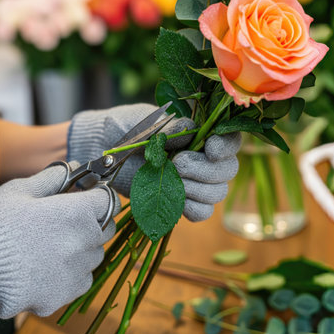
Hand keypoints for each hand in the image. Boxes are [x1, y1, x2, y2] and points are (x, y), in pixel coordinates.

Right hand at [0, 163, 119, 325]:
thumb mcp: (19, 191)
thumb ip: (53, 177)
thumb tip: (73, 167)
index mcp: (76, 212)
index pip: (109, 199)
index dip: (99, 195)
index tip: (89, 196)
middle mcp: (83, 242)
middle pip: (106, 227)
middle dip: (93, 220)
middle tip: (67, 220)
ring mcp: (76, 271)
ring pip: (95, 255)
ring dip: (83, 247)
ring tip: (52, 244)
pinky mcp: (65, 295)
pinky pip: (82, 280)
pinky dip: (72, 273)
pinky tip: (48, 266)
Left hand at [68, 104, 240, 221]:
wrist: (104, 148)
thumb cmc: (128, 127)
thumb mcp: (148, 121)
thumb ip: (171, 128)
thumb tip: (191, 132)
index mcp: (200, 134)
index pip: (230, 140)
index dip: (226, 146)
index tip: (210, 148)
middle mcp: (203, 159)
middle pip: (227, 171)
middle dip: (205, 170)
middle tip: (177, 164)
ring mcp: (193, 182)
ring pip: (216, 194)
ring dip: (195, 189)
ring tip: (169, 179)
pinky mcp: (180, 201)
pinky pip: (200, 212)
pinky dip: (190, 208)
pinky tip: (172, 198)